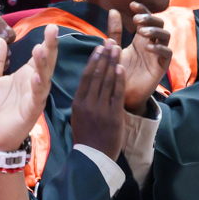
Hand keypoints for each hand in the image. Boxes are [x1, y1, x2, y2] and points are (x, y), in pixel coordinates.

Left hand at [0, 25, 57, 151]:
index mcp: (26, 75)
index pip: (39, 56)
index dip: (46, 42)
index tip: (50, 25)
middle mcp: (34, 84)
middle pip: (46, 63)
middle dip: (50, 47)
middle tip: (52, 30)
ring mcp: (34, 98)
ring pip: (43, 78)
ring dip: (43, 64)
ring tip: (41, 49)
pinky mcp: (30, 112)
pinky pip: (36, 98)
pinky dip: (37, 88)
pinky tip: (37, 77)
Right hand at [68, 41, 123, 159]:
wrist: (94, 157)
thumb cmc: (86, 138)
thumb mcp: (78, 118)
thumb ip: (83, 101)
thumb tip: (87, 86)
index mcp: (78, 103)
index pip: (86, 77)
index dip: (93, 60)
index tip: (99, 48)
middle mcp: (88, 104)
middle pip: (97, 75)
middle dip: (104, 56)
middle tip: (110, 42)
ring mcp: (101, 109)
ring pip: (107, 81)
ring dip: (112, 63)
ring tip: (117, 49)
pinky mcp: (113, 115)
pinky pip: (117, 93)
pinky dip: (119, 79)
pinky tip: (121, 67)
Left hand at [110, 5, 171, 113]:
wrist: (121, 94)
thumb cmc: (119, 71)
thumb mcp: (114, 48)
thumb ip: (114, 31)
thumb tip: (113, 10)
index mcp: (140, 38)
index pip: (146, 18)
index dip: (142, 10)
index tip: (131, 5)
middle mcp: (151, 43)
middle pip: (158, 23)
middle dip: (149, 18)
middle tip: (136, 20)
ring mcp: (158, 54)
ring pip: (165, 36)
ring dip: (154, 31)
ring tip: (141, 32)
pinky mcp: (162, 67)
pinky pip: (167, 54)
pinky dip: (160, 48)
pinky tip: (149, 48)